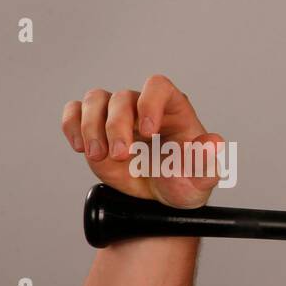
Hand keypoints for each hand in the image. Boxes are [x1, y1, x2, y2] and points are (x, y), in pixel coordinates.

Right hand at [60, 74, 224, 208]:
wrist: (163, 199)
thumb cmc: (185, 182)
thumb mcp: (201, 178)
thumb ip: (207, 161)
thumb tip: (214, 143)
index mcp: (173, 110)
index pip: (158, 86)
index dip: (149, 102)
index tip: (148, 131)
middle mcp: (143, 108)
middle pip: (122, 97)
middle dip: (117, 126)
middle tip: (122, 155)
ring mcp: (118, 116)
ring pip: (95, 100)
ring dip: (91, 126)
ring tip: (98, 156)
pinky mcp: (96, 128)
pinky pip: (75, 112)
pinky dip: (71, 125)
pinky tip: (80, 146)